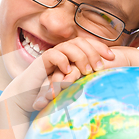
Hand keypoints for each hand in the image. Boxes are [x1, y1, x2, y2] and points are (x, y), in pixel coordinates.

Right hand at [0, 37, 117, 114]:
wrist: (26, 96)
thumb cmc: (51, 93)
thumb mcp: (73, 86)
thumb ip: (85, 81)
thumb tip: (107, 82)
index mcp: (71, 55)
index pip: (88, 43)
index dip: (101, 48)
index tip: (113, 58)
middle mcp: (62, 52)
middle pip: (80, 42)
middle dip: (93, 52)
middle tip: (101, 67)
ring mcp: (52, 56)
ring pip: (69, 46)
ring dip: (80, 57)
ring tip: (87, 71)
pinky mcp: (41, 62)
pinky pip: (53, 55)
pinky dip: (62, 61)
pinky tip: (68, 71)